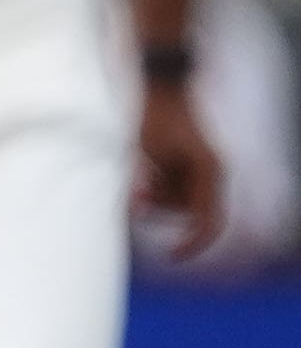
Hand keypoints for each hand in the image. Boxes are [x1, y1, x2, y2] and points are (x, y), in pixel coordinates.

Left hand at [137, 84, 225, 260]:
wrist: (163, 91)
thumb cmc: (156, 119)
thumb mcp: (148, 154)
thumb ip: (147, 186)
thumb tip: (137, 213)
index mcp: (209, 172)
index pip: (208, 221)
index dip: (193, 244)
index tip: (172, 256)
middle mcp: (212, 173)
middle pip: (189, 214)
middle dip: (162, 211)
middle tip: (137, 196)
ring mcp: (203, 171)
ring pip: (180, 205)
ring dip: (157, 200)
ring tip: (140, 180)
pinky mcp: (190, 169)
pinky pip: (174, 192)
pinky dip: (158, 190)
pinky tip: (146, 176)